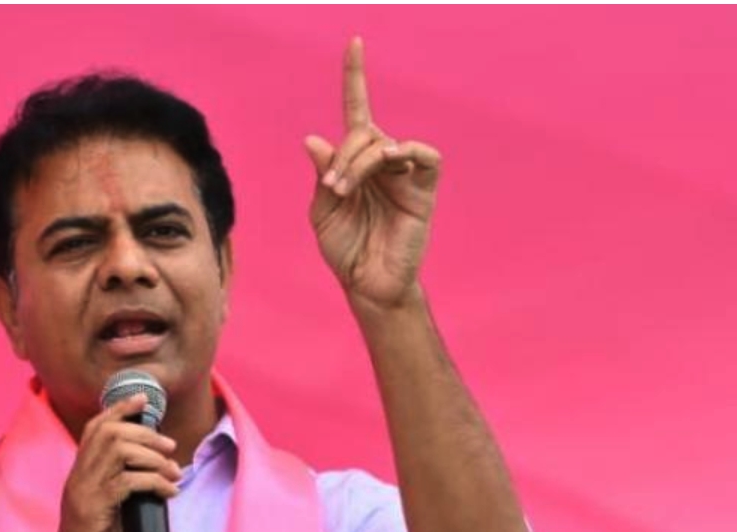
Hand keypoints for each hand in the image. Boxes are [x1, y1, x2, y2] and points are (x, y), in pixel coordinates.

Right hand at [42, 394, 181, 531]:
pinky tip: (170, 491)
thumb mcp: (114, 517)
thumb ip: (127, 495)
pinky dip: (154, 481)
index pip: (95, 429)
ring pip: (116, 450)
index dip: (119, 409)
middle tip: (170, 447)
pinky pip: (126, 481)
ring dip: (152, 455)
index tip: (144, 400)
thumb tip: (160, 480)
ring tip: (174, 471)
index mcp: (80, 477)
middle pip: (108, 432)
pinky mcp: (92, 512)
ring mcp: (82, 494)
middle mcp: (77, 479)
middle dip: (144, 432)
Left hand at [303, 37, 440, 309]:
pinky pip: (424, 156)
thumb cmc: (344, 248)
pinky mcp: (423, 190)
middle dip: (343, 157)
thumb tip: (313, 139)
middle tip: (333, 190)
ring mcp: (403, 175)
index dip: (355, 77)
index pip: (357, 111)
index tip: (354, 42)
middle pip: (363, 132)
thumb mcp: (322, 211)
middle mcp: (382, 162)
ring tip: (345, 192)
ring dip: (360, 163)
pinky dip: (406, 152)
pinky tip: (391, 161)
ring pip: (384, 144)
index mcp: (355, 163)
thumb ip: (322, 175)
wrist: (367, 283)